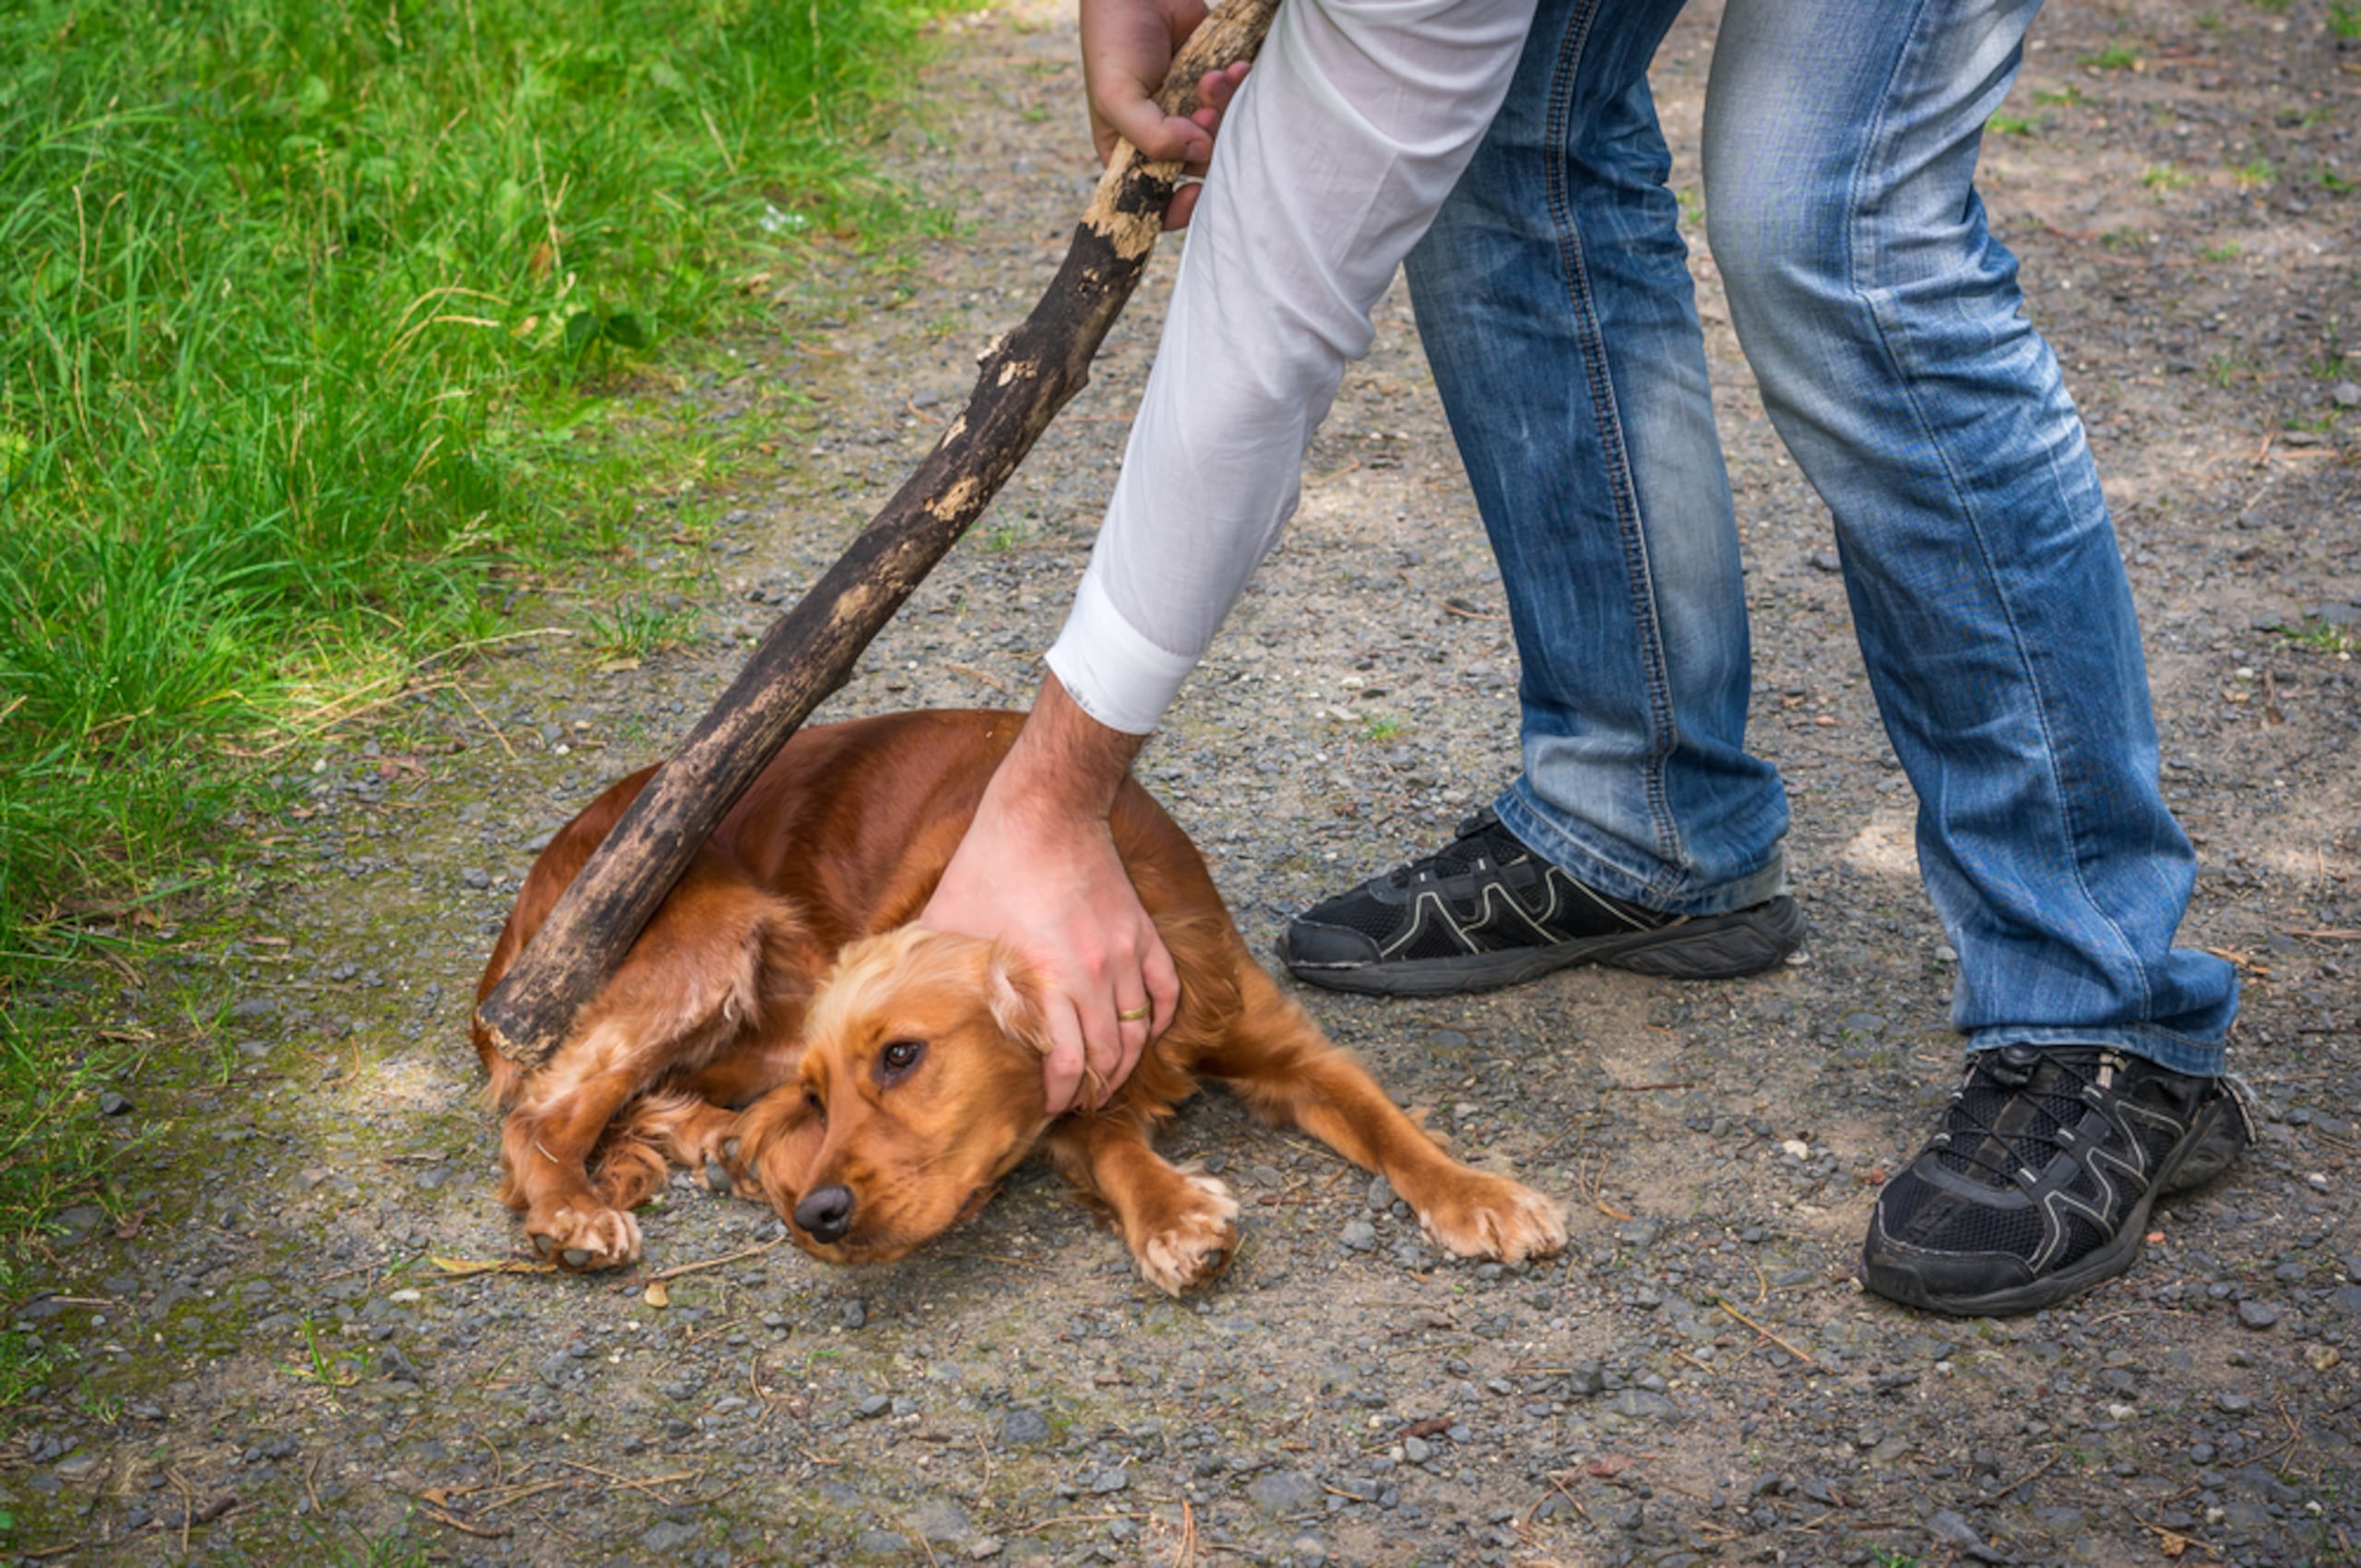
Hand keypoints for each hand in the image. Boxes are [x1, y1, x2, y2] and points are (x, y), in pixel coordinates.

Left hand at [921, 677, 1180, 1113]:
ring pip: (1139, 1029)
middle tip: (1080, 1103)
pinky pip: (1165, 990)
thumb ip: (929, 964)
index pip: (1070, 1062)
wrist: (1047, 809)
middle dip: (1095, 1088)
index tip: (1049, 1107)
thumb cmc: (992, 862)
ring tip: (1110, 1079)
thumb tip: (889, 999)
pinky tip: (1144, 1032)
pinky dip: (1159, 1018)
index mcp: (1049, 979)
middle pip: (1111, 1055)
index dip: (1062, 1094)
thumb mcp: (948, 919)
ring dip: (1126, 1061)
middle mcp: (1095, 973)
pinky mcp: (1142, 931)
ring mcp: (1125, 953)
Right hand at [1079, 0, 1251, 228]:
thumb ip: (1152, 136)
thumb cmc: (1115, 40)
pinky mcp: (1213, 87)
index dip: (1177, 208)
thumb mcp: (1116, 97)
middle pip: (1201, 167)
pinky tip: (1234, 67)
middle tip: (1202, 111)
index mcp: (1129, 151)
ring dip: (1225, 107)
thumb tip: (1199, 153)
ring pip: (1224, 134)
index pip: (1155, 201)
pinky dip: (1240, 86)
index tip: (1195, 192)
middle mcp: (1163, 138)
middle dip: (1207, 140)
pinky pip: (1240, 102)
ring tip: (1213, 78)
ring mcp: (1190, 112)